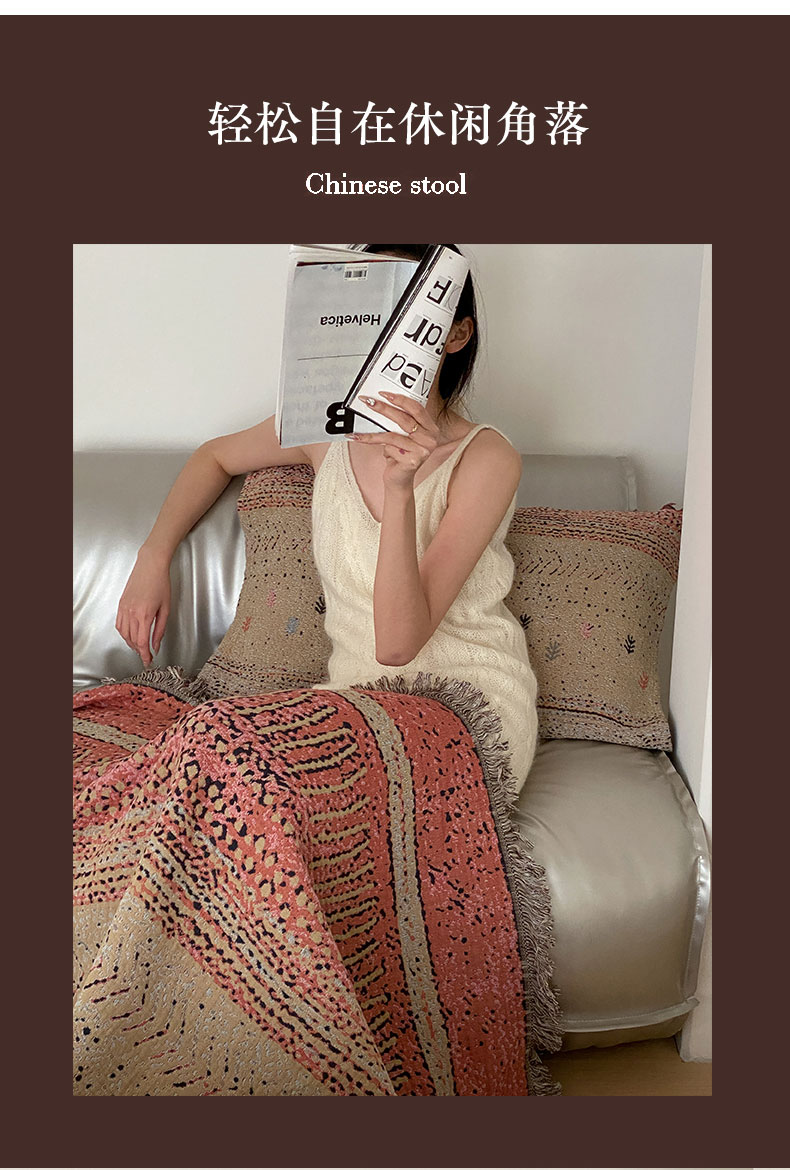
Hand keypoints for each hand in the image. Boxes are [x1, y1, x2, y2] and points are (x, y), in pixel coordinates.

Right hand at [115, 547, 170, 666]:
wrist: (150, 565)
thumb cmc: (161, 583)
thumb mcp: (165, 608)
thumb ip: (160, 630)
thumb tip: (156, 645)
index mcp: (144, 615)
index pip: (142, 642)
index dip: (145, 655)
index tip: (148, 661)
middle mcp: (131, 613)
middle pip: (132, 640)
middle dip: (139, 651)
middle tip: (146, 656)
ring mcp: (124, 608)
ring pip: (123, 633)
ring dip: (130, 643)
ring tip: (139, 647)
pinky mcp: (121, 604)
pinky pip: (119, 624)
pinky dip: (123, 633)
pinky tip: (130, 635)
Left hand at [351, 392, 447, 491]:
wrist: (399, 480)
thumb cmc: (400, 455)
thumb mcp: (403, 435)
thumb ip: (400, 421)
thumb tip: (381, 401)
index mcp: (431, 429)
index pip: (417, 408)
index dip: (400, 399)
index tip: (383, 394)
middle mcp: (430, 439)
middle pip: (404, 419)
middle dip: (383, 409)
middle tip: (368, 402)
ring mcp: (423, 451)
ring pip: (393, 435)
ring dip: (373, 433)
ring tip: (359, 432)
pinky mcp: (413, 461)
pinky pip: (390, 448)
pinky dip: (382, 449)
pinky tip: (380, 452)